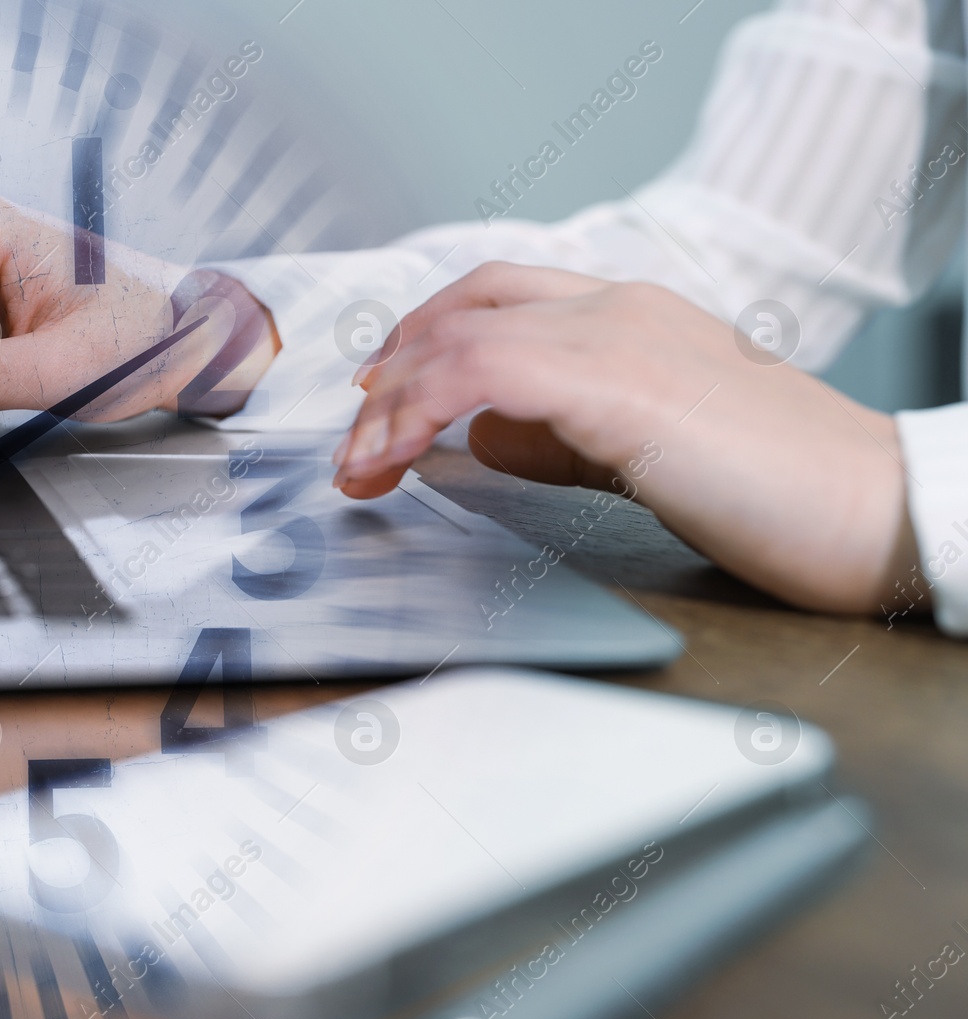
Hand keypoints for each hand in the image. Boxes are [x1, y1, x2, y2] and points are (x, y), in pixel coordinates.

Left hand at [333, 262, 919, 614]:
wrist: (879, 508)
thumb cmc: (778, 491)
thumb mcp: (643, 452)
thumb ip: (559, 437)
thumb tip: (483, 435)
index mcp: (630, 315)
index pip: (496, 296)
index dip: (423, 337)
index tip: (377, 395)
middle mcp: (617, 309)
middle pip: (465, 306)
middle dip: (390, 370)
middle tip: (353, 439)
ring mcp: (618, 337)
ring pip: (461, 337)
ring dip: (390, 404)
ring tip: (359, 467)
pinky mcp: (620, 385)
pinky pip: (484, 375)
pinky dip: (421, 412)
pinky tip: (398, 456)